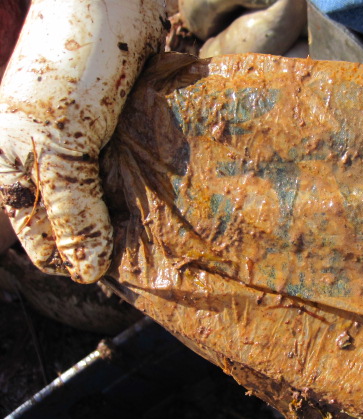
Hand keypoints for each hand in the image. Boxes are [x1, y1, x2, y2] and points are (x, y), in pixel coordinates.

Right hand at [0, 0, 166, 282]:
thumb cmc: (71, 69)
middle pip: (82, 227)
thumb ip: (71, 210)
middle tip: (153, 255)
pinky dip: (152, 191)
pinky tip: (174, 202)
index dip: (80, 262)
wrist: (108, 3)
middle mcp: (49, 166)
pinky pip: (135, 176)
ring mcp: (87, 150)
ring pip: (112, 204)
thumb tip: (88, 274)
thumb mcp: (57, 146)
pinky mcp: (120, 135)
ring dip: (137, 219)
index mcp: (15, 173)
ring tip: (168, 234)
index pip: (45, 245)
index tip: (122, 272)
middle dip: (113, 242)